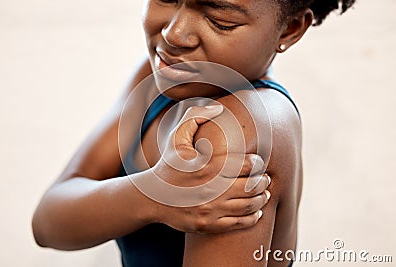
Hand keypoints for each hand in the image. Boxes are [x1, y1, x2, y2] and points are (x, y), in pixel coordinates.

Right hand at [148, 105, 270, 232]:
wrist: (151, 197)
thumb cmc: (169, 165)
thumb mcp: (177, 137)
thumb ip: (195, 116)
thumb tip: (218, 108)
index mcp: (208, 166)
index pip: (247, 164)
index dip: (258, 163)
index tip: (258, 163)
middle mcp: (211, 188)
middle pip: (252, 186)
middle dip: (264, 182)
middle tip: (266, 179)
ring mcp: (210, 208)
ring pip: (249, 205)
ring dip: (262, 199)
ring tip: (264, 193)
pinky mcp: (208, 224)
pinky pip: (239, 223)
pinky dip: (253, 217)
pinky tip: (256, 211)